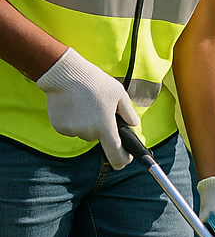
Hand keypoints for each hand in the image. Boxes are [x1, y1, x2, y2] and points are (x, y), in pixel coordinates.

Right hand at [35, 47, 139, 168]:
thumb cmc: (95, 82)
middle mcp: (89, 132)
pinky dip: (73, 120)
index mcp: (105, 126)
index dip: (122, 159)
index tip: (125, 161)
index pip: (116, 152)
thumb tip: (133, 125)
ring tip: (85, 103)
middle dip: (101, 126)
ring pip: (84, 132)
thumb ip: (128, 112)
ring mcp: (73, 131)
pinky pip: (71, 128)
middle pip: (98, 136)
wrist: (65, 74)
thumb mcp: (119, 94)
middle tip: (98, 107)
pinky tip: (73, 105)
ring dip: (87, 122)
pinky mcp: (60, 127)